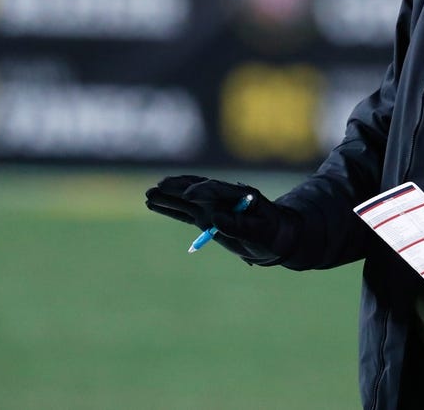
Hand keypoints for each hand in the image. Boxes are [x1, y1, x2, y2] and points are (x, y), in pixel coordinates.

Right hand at [145, 175, 299, 262]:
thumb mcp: (260, 233)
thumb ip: (240, 226)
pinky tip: (152, 203)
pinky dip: (169, 207)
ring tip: (149, 194)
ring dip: (169, 195)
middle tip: (159, 186)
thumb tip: (215, 219)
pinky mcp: (205, 216)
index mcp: (240, 195)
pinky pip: (184, 211)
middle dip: (179, 187)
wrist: (274, 236)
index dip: (203, 190)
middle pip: (197, 188)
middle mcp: (223, 197)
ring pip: (187, 198)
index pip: (218, 189)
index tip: (188, 195)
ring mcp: (212, 206)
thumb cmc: (271, 234)